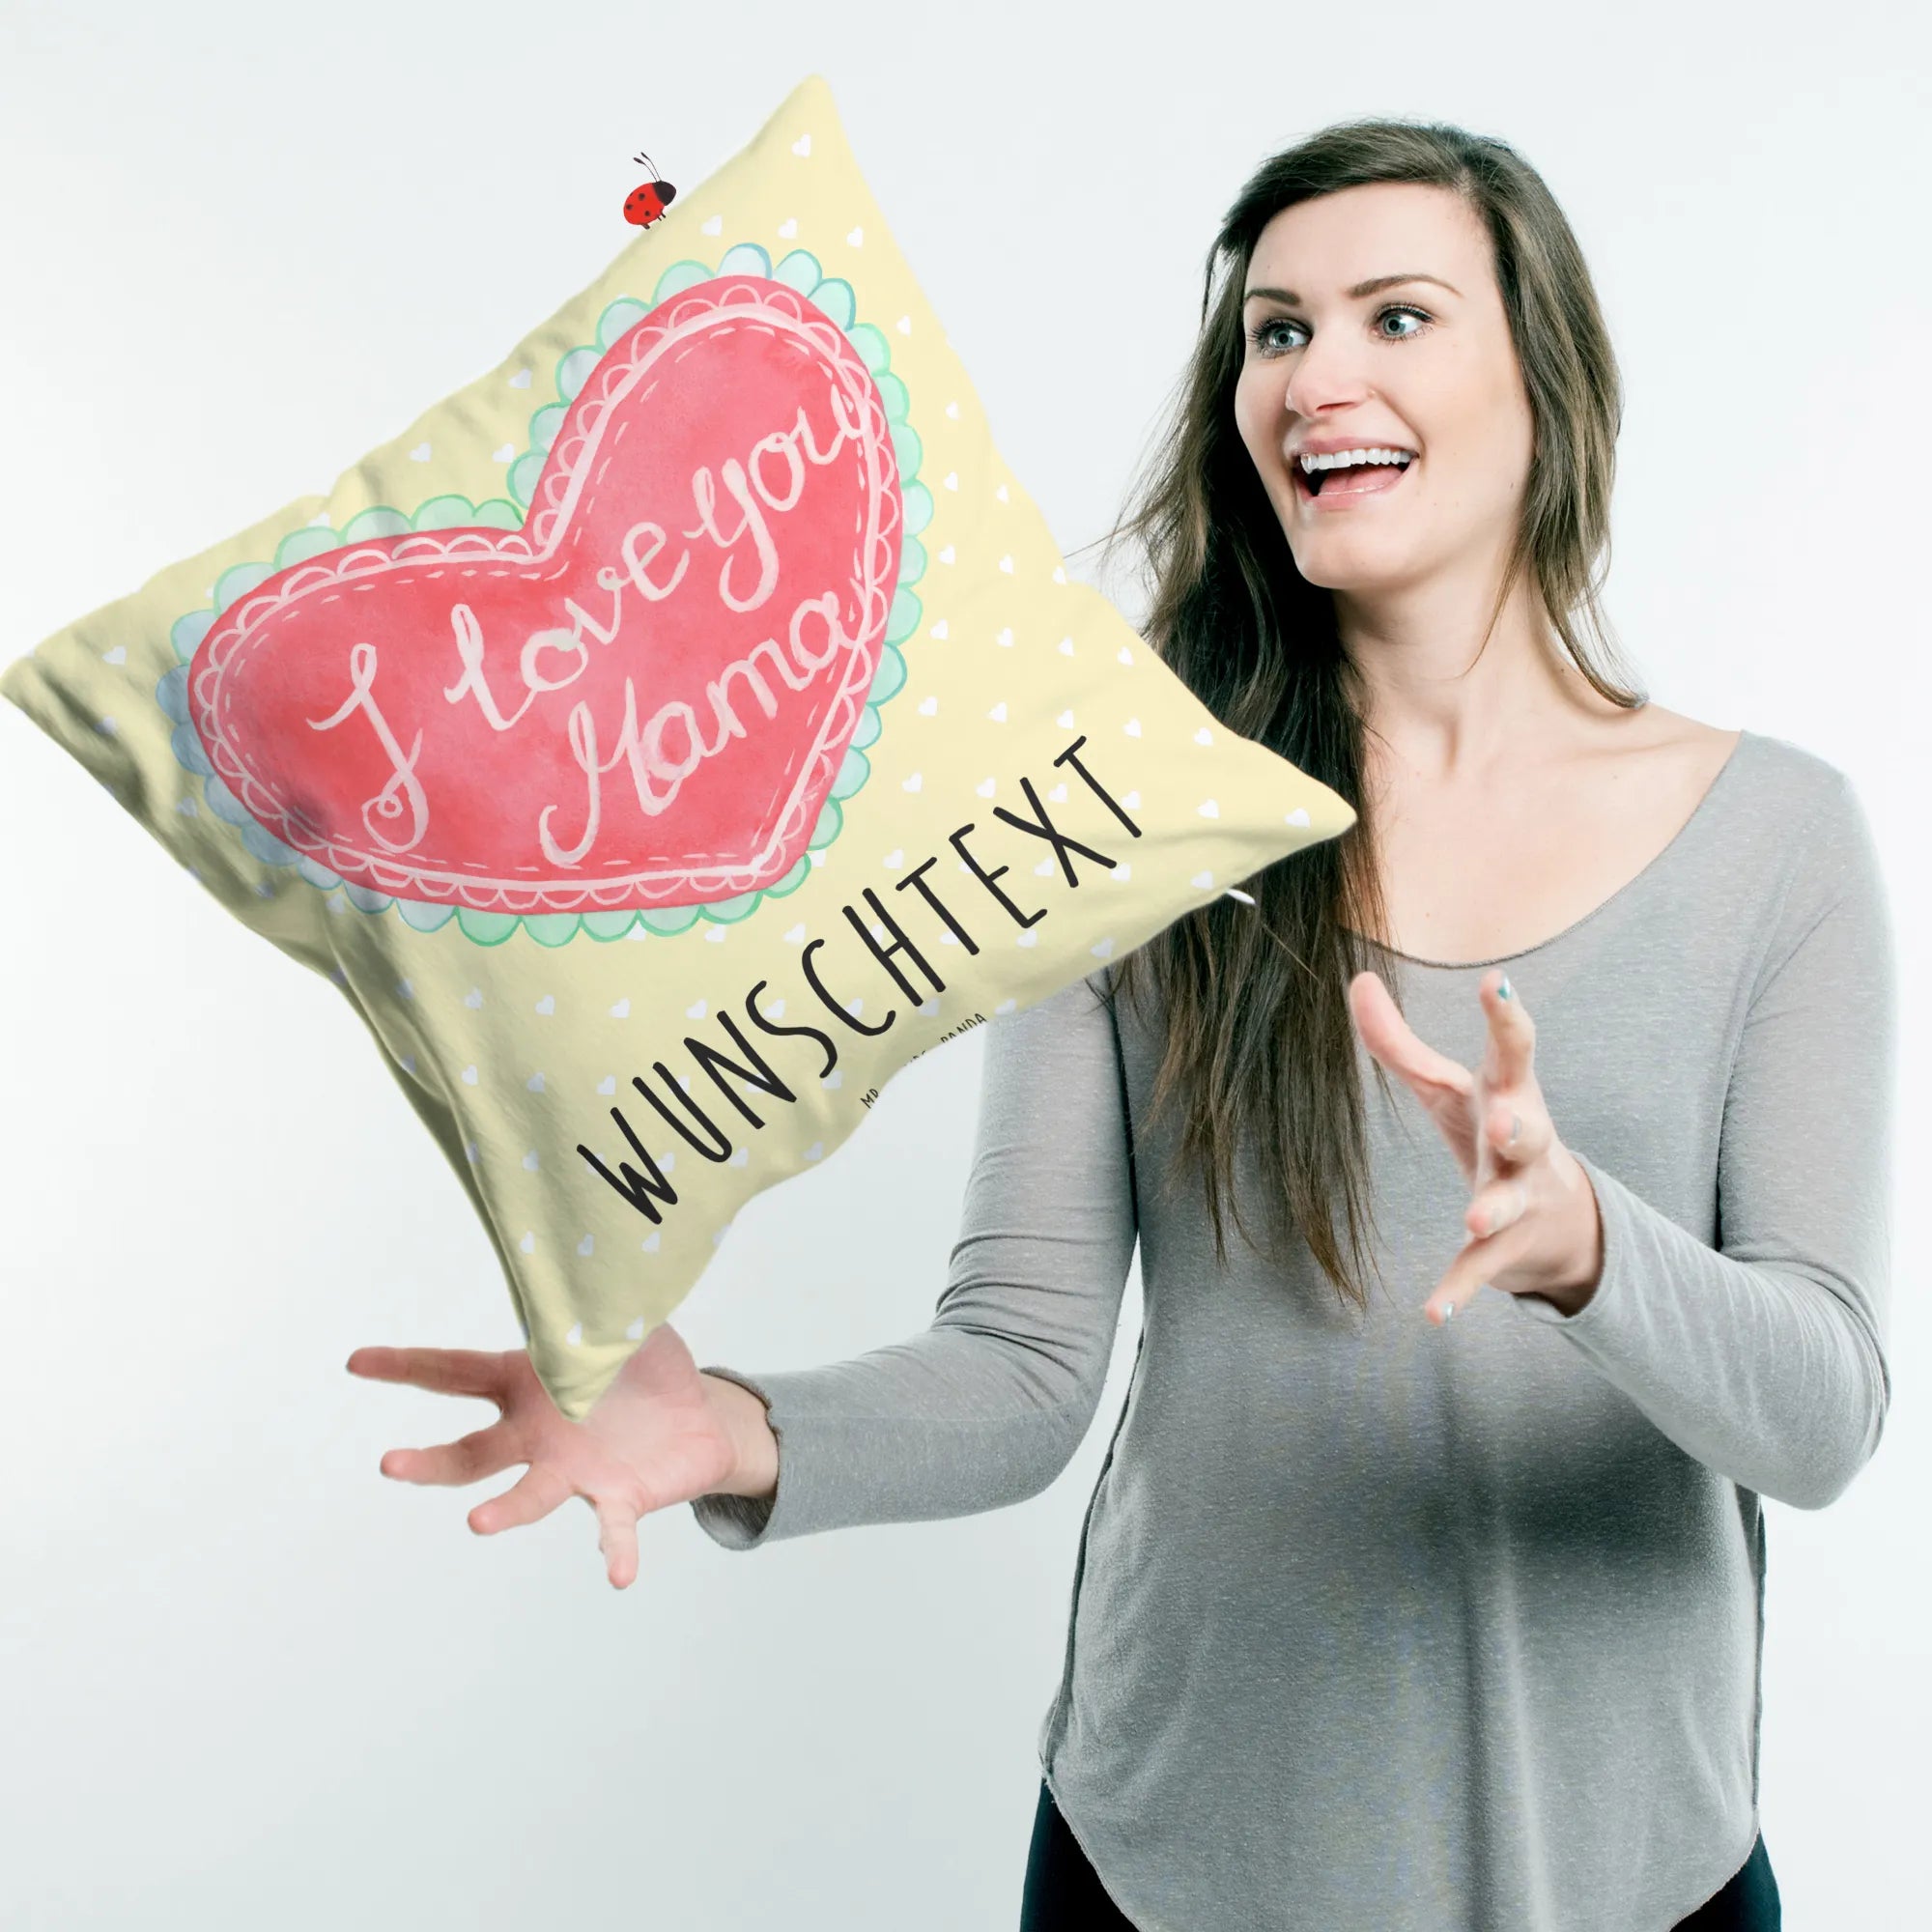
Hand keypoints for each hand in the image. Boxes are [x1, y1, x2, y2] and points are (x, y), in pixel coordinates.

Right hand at [345, 1320, 738, 1588]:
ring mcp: (573, 1471)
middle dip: (430, 1463)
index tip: (357, 1363)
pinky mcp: (619, 1497)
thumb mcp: (626, 1324)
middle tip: (389, 1464)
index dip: (405, 1367)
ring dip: (504, 1511)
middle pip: (472, 1454)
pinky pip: (614, 1527)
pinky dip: (615, 1550)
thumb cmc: (648, 1367)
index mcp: (527, 1383)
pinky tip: (619, 1575)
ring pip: (529, 1495)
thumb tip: (590, 1271)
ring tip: (478, 1524)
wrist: (700, 1418)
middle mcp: (537, 1435)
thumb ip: (601, 1304)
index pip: (454, 1373)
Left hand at [1347, 967, 1603, 1325]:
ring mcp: (1521, 1198)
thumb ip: (1398, 1040)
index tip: (1496, 982)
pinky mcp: (1506, 1249)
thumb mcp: (1447, 1086)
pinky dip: (1459, 1290)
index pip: (1513, 1049)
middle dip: (1519, 1123)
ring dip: (1493, 1210)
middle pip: (1530, 1127)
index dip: (1506, 1015)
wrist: (1563, 1221)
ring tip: (1473, 1221)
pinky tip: (1433, 1314)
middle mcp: (1524, 1144)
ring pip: (1510, 1202)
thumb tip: (1357, 979)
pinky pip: (1482, 1271)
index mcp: (1510, 1094)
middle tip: (1505, 1119)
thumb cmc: (1494, 1129)